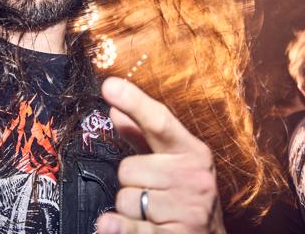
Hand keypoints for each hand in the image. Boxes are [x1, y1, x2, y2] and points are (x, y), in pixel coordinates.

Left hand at [97, 77, 224, 233]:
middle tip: (152, 191)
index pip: (160, 122)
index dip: (133, 102)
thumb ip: (142, 136)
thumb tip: (115, 109)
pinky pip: (125, 226)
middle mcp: (194, 177)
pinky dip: (118, 228)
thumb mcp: (173, 162)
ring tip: (152, 212)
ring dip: (129, 208)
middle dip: (131, 182)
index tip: (110, 85)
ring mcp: (187, 209)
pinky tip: (131, 226)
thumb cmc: (186, 196)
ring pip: (124, 199)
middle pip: (128, 168)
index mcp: (193, 152)